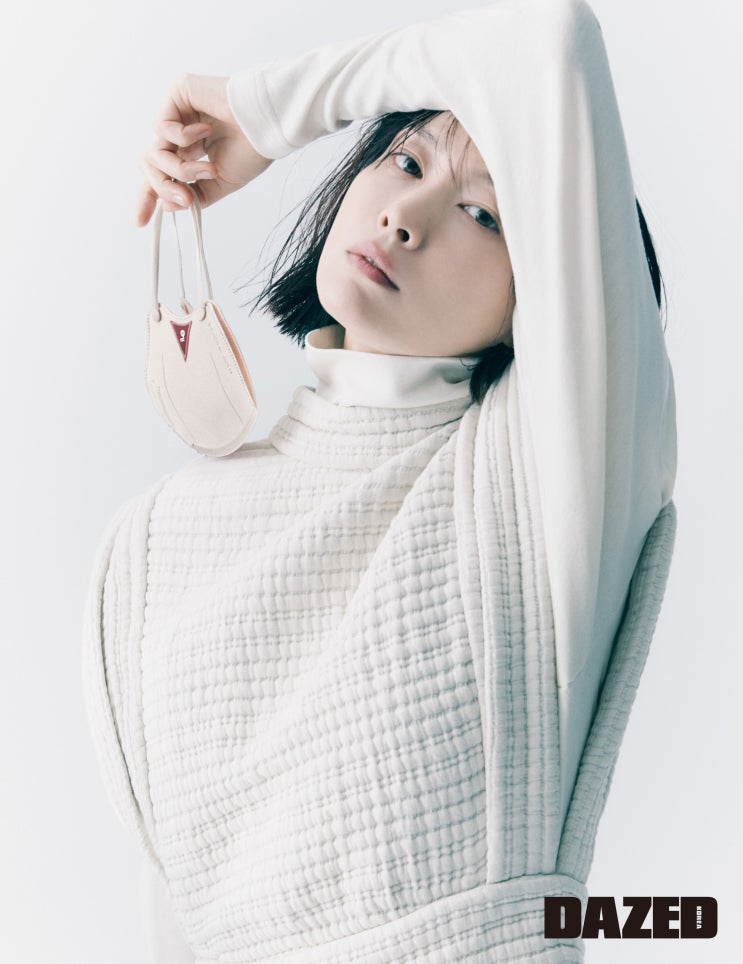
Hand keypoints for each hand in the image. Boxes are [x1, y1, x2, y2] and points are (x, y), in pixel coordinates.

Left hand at [136, 73, 271, 225]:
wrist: (266, 125)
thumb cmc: (252, 150)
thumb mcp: (220, 185)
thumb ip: (194, 196)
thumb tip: (166, 206)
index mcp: (191, 153)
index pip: (161, 175)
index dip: (149, 197)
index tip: (141, 222)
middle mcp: (180, 133)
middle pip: (152, 165)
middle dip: (164, 187)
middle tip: (186, 199)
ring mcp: (177, 113)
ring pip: (155, 151)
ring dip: (180, 168)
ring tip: (208, 169)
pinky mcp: (176, 94)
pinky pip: (162, 127)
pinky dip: (183, 138)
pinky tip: (207, 130)